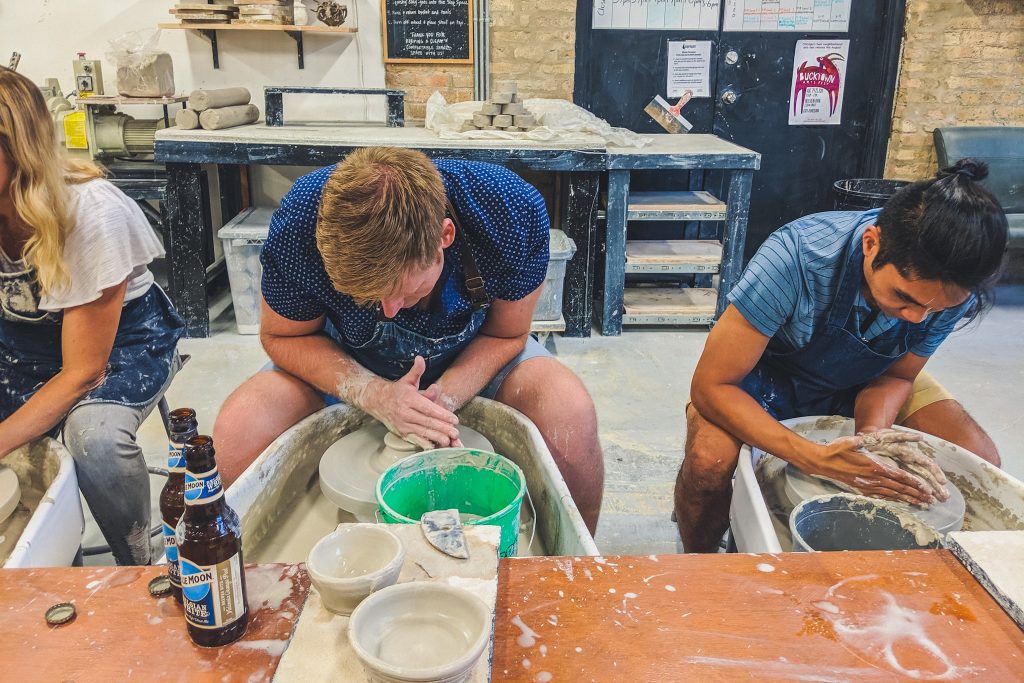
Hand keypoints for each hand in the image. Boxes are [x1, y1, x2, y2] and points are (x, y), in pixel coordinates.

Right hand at [361, 356, 460, 447]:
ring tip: (449, 441)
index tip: (454, 419)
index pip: (428, 409)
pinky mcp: (402, 433)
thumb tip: (420, 359)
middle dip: (442, 428)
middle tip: (455, 432)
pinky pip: (415, 440)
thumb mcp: (407, 380)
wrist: (377, 402)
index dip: (441, 414)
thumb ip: (416, 371)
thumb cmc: (397, 391)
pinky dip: (424, 444)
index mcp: (409, 400)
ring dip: (436, 437)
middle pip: (427, 422)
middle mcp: (405, 413)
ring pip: (422, 432)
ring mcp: (403, 425)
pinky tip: (434, 447)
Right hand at [799, 434, 938, 506]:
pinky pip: (882, 497)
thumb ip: (873, 439)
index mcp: (874, 466)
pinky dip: (894, 500)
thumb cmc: (837, 449)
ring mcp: (867, 485)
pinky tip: (902, 503)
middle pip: (900, 488)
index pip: (900, 477)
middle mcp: (873, 479)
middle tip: (931, 501)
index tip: (927, 489)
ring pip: (892, 495)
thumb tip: (887, 434)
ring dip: (908, 500)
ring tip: (922, 505)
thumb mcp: (854, 441)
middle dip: (917, 494)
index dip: (914, 483)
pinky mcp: (862, 489)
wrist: (821, 462)